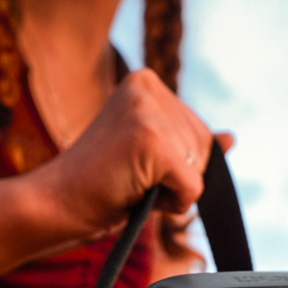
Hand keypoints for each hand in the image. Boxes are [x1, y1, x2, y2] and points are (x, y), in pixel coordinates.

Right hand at [37, 68, 232, 240]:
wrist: (56, 204)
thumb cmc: (100, 185)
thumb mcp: (151, 157)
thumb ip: (189, 144)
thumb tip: (231, 138)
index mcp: (146, 82)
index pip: (199, 132)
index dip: (174, 163)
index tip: (131, 163)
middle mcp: (148, 87)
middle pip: (205, 149)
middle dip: (176, 177)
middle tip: (129, 177)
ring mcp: (148, 111)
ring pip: (200, 169)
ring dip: (171, 192)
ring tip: (128, 184)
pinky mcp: (151, 140)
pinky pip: (193, 188)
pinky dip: (173, 205)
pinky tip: (135, 193)